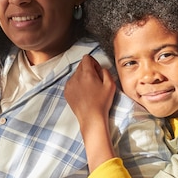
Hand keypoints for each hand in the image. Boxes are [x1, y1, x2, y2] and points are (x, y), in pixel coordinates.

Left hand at [66, 55, 116, 170]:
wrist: (91, 118)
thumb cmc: (102, 102)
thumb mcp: (111, 85)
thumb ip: (106, 71)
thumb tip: (100, 69)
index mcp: (86, 74)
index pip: (87, 58)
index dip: (94, 63)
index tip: (97, 72)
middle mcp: (75, 77)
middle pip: (81, 65)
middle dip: (88, 70)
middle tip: (95, 82)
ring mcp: (69, 85)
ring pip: (76, 74)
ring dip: (82, 78)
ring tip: (90, 90)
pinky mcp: (66, 92)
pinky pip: (72, 83)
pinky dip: (77, 85)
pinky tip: (84, 94)